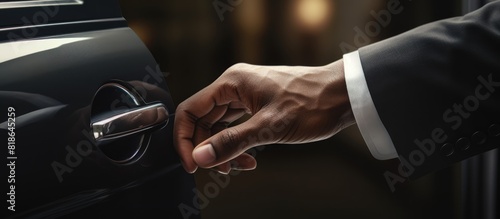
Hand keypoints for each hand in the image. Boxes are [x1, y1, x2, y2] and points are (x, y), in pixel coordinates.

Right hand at [174, 60, 354, 173]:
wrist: (342, 95)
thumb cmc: (312, 102)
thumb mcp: (269, 127)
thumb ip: (232, 142)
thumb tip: (201, 156)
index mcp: (232, 82)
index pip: (191, 110)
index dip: (185, 139)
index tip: (193, 164)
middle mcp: (235, 85)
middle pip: (204, 119)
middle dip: (208, 147)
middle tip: (220, 169)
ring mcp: (247, 94)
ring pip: (220, 125)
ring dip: (224, 148)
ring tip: (238, 166)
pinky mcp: (258, 104)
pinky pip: (237, 126)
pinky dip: (238, 144)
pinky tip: (249, 159)